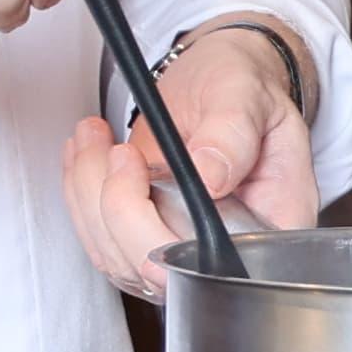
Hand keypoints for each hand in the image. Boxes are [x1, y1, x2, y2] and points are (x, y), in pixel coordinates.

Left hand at [67, 18, 323, 297]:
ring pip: (118, 258)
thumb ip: (233, 133)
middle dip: (119, 208)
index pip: (223, 272)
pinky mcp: (143, 234)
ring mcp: (180, 246)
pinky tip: (84, 154)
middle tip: (120, 150)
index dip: (176, 249)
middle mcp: (226, 252)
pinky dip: (80, 194)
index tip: (148, 181)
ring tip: (93, 136)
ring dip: (90, 195)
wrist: (216, 79)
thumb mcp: (248, 96)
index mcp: (271, 228)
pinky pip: (100, 237)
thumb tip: (210, 175)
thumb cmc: (245, 87)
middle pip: (159, 272)